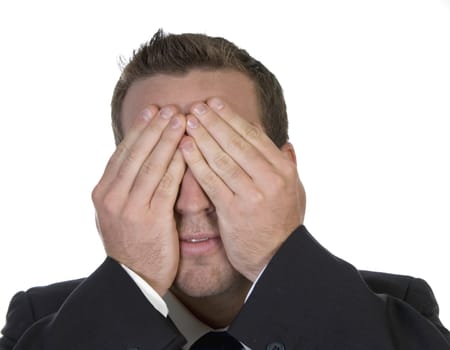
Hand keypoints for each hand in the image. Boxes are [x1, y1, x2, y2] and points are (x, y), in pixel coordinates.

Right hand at [92, 106, 185, 295]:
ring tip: (180, 118)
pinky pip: (165, 185)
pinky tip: (186, 149)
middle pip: (136, 153)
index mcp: (103, 191)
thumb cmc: (132, 242)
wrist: (133, 279)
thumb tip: (139, 157)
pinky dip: (176, 164)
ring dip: (166, 139)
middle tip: (170, 106)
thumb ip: (126, 185)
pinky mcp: (149, 220)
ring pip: (150, 164)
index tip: (153, 109)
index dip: (140, 129)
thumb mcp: (118, 210)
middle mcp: (111, 196)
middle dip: (154, 127)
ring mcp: (128, 208)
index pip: (123, 152)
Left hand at [179, 98, 305, 280]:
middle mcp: (270, 179)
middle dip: (215, 121)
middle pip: (237, 143)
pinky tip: (184, 148)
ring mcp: (252, 195)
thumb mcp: (297, 193)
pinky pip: (211, 181)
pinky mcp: (234, 211)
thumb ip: (291, 167)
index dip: (233, 118)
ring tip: (187, 121)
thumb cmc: (284, 224)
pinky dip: (196, 162)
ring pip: (222, 158)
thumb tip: (287, 144)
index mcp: (284, 170)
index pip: (254, 136)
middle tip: (197, 105)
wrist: (278, 260)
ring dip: (203, 137)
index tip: (216, 103)